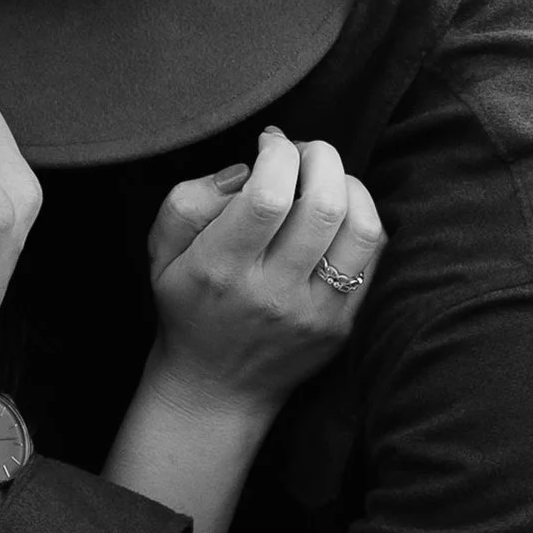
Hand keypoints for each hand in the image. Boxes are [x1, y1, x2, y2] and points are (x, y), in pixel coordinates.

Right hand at [144, 126, 383, 412]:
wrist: (215, 388)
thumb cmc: (188, 306)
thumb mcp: (160, 253)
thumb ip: (187, 200)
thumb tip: (244, 170)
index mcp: (220, 268)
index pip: (267, 196)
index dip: (278, 154)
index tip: (269, 144)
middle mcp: (271, 292)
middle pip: (322, 205)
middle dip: (320, 157)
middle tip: (304, 153)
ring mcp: (313, 311)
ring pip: (360, 229)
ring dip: (350, 185)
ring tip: (326, 179)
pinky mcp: (342, 324)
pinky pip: (372, 257)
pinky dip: (362, 218)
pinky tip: (339, 212)